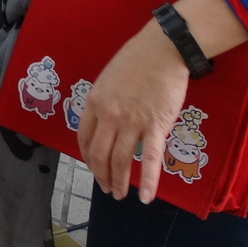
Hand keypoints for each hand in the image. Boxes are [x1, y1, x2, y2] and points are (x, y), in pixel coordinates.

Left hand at [74, 20, 189, 203]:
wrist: (162, 49)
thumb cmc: (136, 59)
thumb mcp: (108, 79)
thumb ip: (104, 101)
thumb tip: (105, 120)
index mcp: (94, 102)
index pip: (85, 138)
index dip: (87, 157)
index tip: (93, 167)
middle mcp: (109, 115)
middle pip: (100, 154)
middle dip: (101, 175)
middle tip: (106, 189)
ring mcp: (131, 122)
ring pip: (120, 160)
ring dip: (118, 181)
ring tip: (119, 195)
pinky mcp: (155, 126)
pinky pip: (149, 159)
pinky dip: (147, 181)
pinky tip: (146, 197)